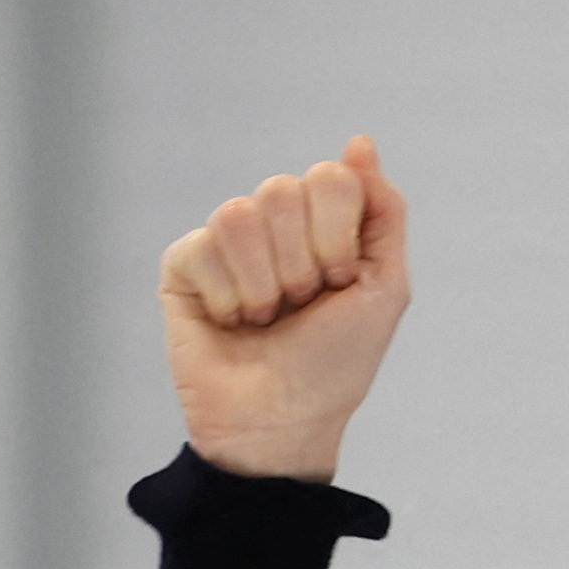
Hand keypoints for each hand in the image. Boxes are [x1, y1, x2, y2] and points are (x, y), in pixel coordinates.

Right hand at [157, 134, 409, 481]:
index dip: (337, 237)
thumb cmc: (333, 367)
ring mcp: (225, 245)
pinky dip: (225, 297)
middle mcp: (272, 225)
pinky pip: (201, 247)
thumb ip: (383, 211)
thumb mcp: (384, 289)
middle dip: (300, 263)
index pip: (329, 177)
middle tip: (298, 308)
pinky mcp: (184, 269)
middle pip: (281, 189)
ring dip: (262, 284)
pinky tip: (230, 324)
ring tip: (264, 320)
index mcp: (320, 222)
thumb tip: (359, 142)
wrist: (280, 426)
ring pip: (238, 214)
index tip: (339, 284)